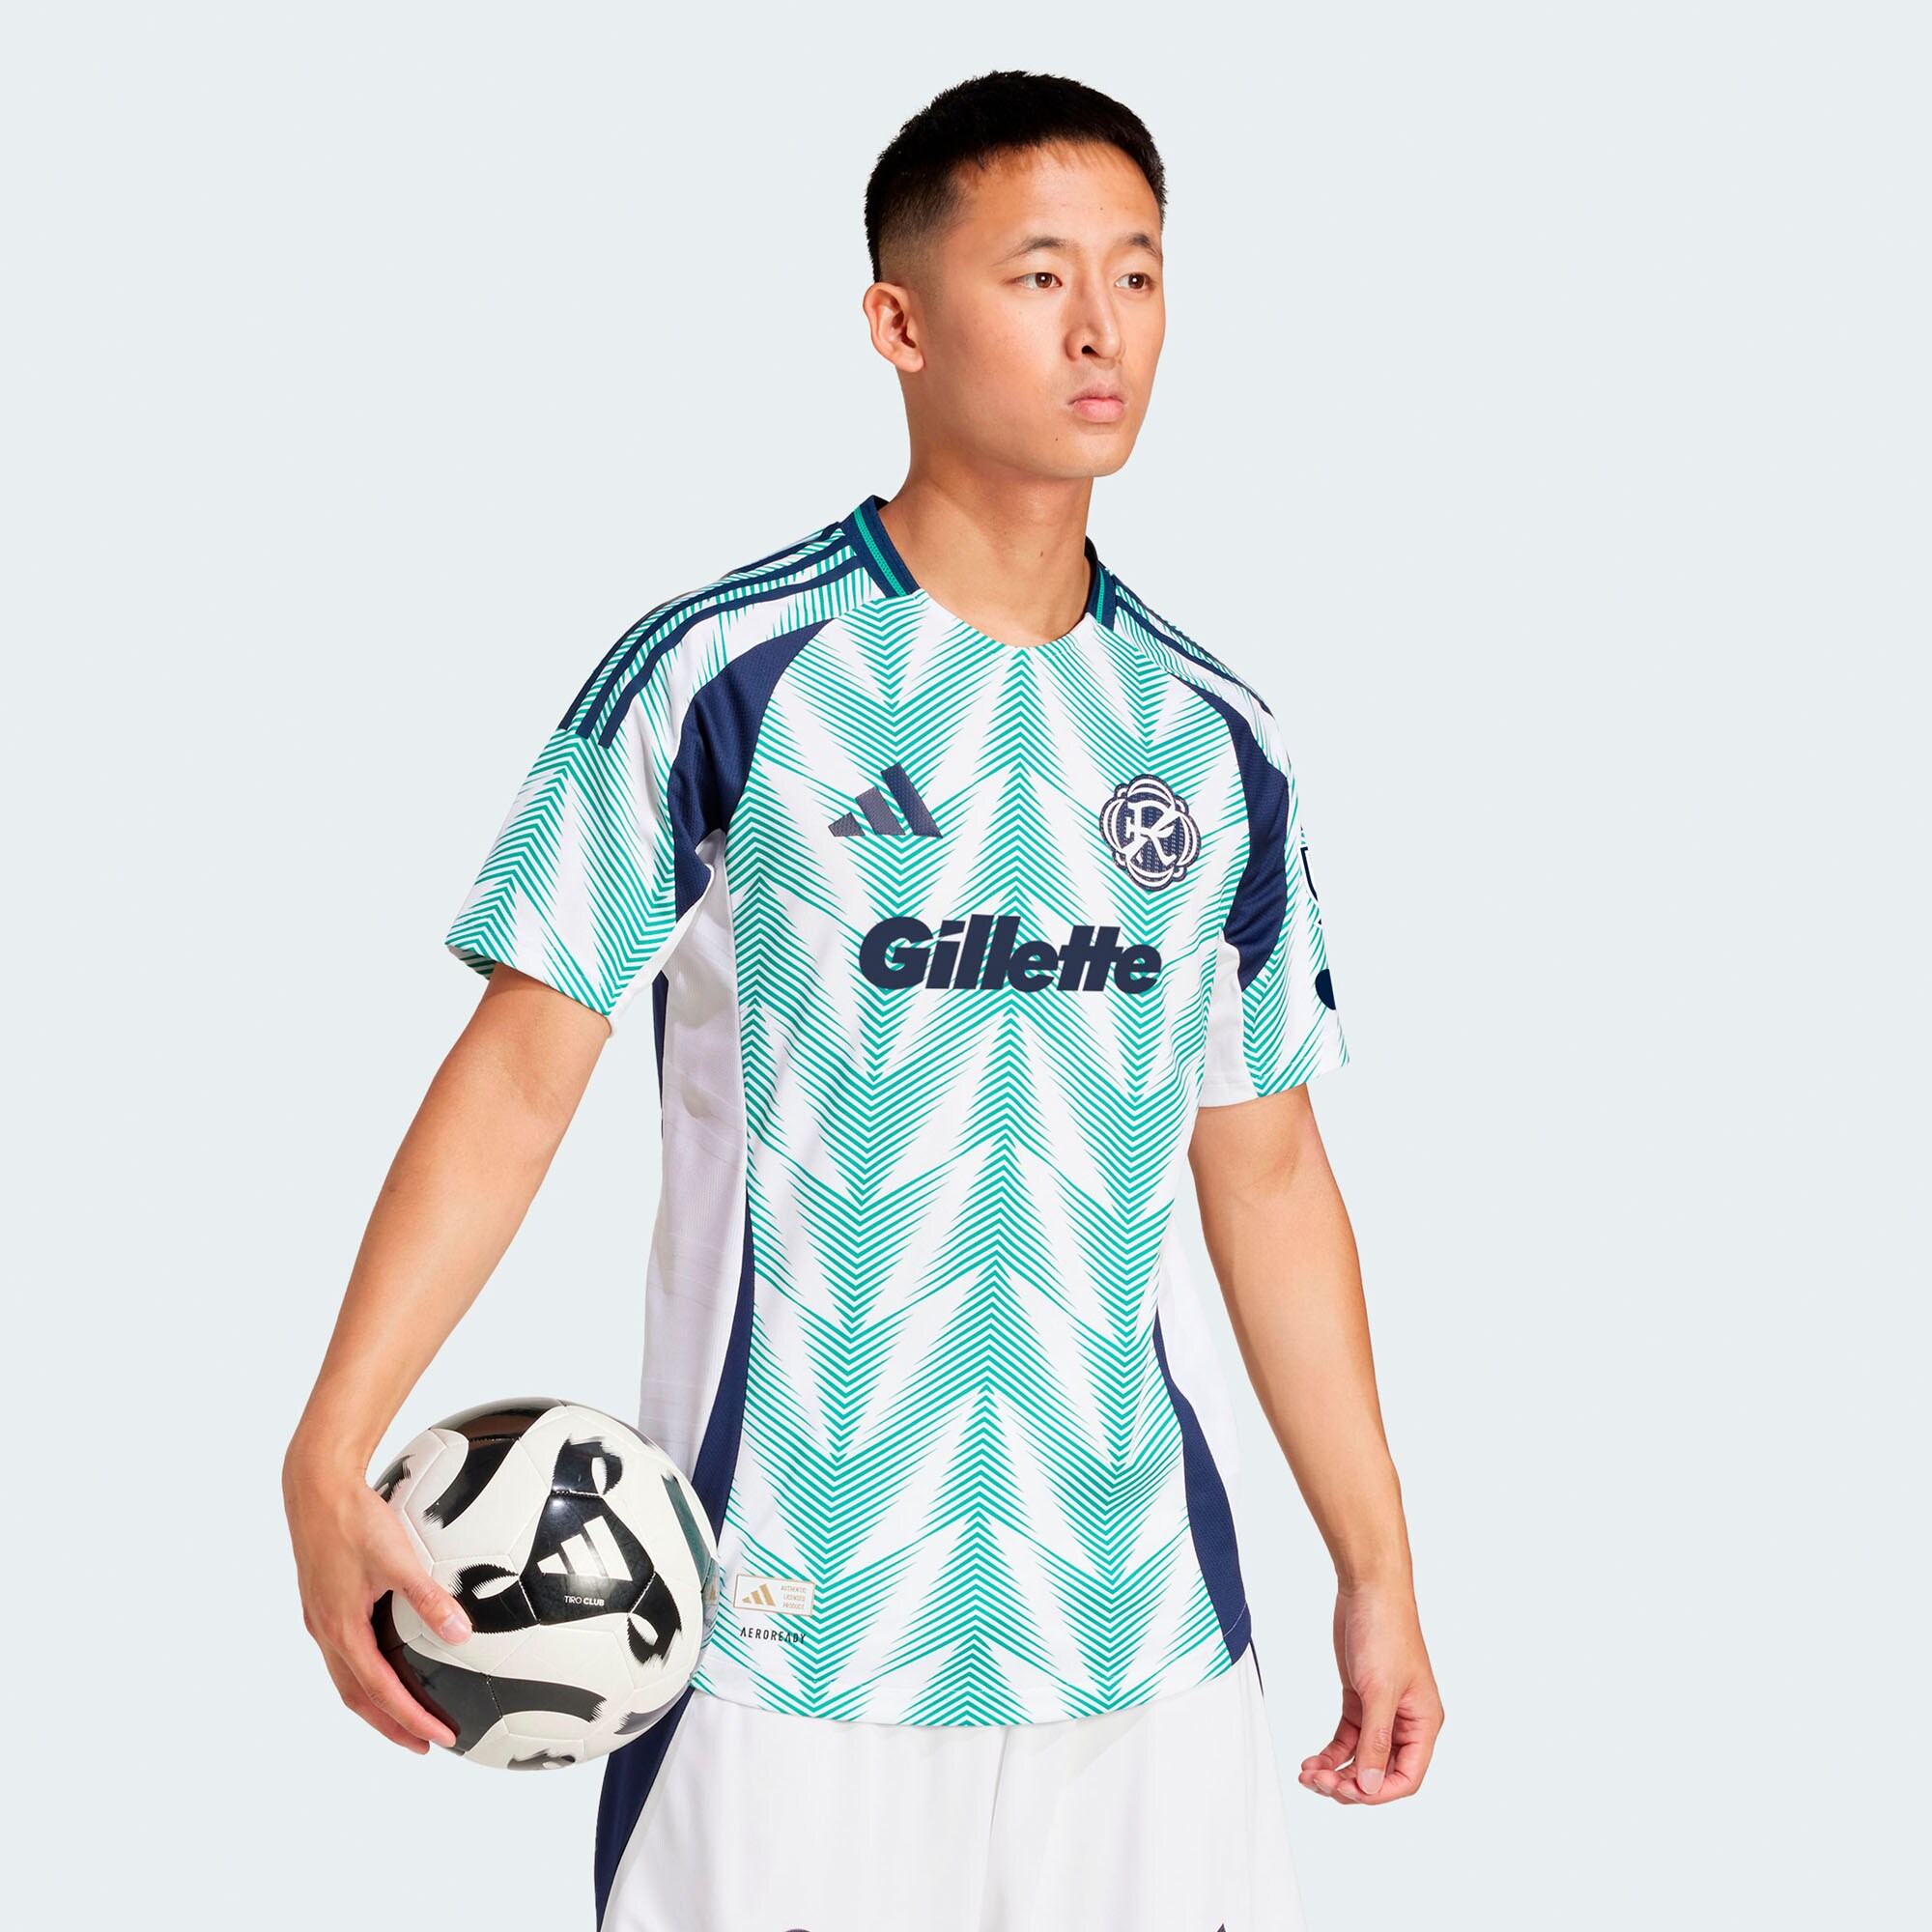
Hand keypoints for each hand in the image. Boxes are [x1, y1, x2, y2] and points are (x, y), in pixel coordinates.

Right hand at [283, 1446, 473, 1753]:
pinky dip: (365, 1670)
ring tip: (406, 1712)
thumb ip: (430, 1598)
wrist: (315, 1487)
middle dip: (391, 1724)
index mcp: (342, 1630)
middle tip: (424, 1743)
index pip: (380, 1692)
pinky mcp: (320, 1601)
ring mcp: (319, 1618)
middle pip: (357, 1697)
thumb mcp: (398, 1558)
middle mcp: (325, 1631)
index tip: (439, 1739)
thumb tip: (463, 1634)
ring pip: (346, 1676)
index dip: (410, 1719)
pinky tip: (386, 1657)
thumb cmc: (355, 1519)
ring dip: (376, 1701)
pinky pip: (342, 1651)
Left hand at [1299, 1583, 1442, 1804]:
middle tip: (1319, 1781)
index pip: (1406, 1777)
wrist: (1369, 1589)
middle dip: (1350, 1783)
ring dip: (1335, 1771)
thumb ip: (1375, 1742)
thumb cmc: (1385, 1632)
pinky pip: (1347, 1738)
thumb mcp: (1379, 1691)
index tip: (1347, 1791)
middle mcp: (1405, 1722)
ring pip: (1361, 1758)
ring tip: (1308, 1774)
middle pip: (1380, 1772)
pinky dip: (1330, 1753)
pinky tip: (1312, 1760)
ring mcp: (1382, 1711)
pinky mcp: (1360, 1698)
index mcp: (1423, 1723)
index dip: (1378, 1792)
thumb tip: (1370, 1787)